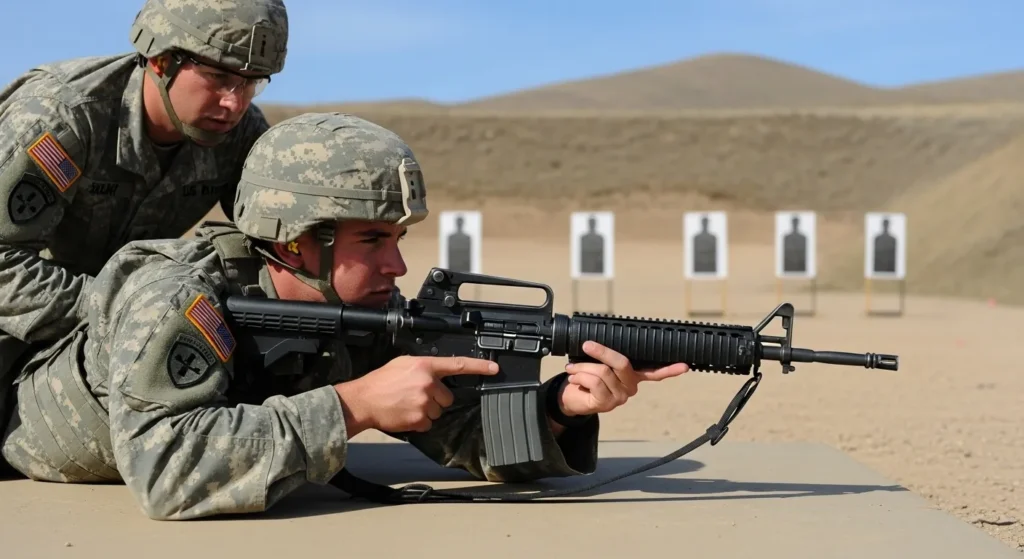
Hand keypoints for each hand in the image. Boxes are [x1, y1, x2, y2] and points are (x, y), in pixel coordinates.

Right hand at [335, 355, 498, 435]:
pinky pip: (429, 423)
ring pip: (438, 411)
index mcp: (425, 366)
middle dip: (436, 398)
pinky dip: (419, 421)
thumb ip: (423, 366)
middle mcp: (427, 383)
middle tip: (417, 396)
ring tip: (408, 404)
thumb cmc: (381, 381)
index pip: (458, 365)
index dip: (479, 367)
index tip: (495, 369)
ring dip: (427, 410)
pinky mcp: (419, 419)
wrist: (363, 400)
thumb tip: (436, 373)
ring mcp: (424, 402)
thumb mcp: (403, 363)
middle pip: (448, 397)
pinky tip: (406, 414)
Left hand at [557, 341, 688, 416]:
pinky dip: (580, 375)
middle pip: (622, 363)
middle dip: (602, 351)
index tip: (685, 366)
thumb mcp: (598, 362)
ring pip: (604, 372)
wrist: (569, 397)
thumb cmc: (586, 376)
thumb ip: (607, 355)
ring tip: (573, 369)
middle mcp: (631, 387)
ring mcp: (620, 396)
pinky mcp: (607, 403)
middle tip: (587, 344)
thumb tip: (599, 339)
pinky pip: (594, 382)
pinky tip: (575, 378)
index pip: (656, 372)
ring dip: (583, 367)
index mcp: (633, 375)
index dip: (670, 369)